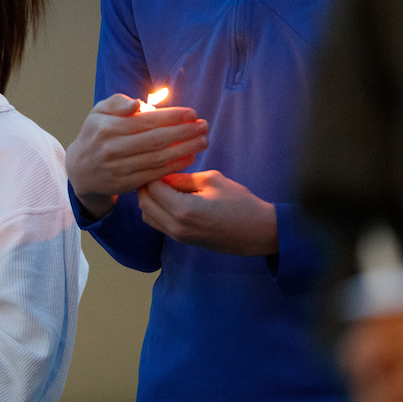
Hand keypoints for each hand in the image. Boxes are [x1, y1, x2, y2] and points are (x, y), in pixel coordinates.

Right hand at [65, 93, 207, 218]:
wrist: (80, 170)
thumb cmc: (96, 135)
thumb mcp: (99, 112)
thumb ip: (118, 102)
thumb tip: (138, 104)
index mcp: (107, 127)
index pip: (147, 120)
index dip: (172, 117)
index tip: (193, 113)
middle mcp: (113, 148)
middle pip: (156, 140)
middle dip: (185, 132)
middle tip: (205, 126)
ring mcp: (119, 168)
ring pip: (158, 158)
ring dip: (185, 149)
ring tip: (203, 141)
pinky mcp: (126, 184)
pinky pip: (155, 174)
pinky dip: (174, 166)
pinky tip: (190, 157)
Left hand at [136, 170, 277, 254]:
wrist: (258, 232)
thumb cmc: (239, 202)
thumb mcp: (211, 180)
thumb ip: (182, 178)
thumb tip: (162, 174)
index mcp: (182, 209)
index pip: (151, 187)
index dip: (151, 172)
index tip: (156, 161)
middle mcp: (175, 226)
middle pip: (144, 203)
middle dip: (146, 185)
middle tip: (156, 171)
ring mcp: (177, 236)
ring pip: (147, 216)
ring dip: (149, 199)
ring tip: (162, 184)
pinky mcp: (182, 240)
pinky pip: (157, 224)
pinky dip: (156, 210)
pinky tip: (168, 198)